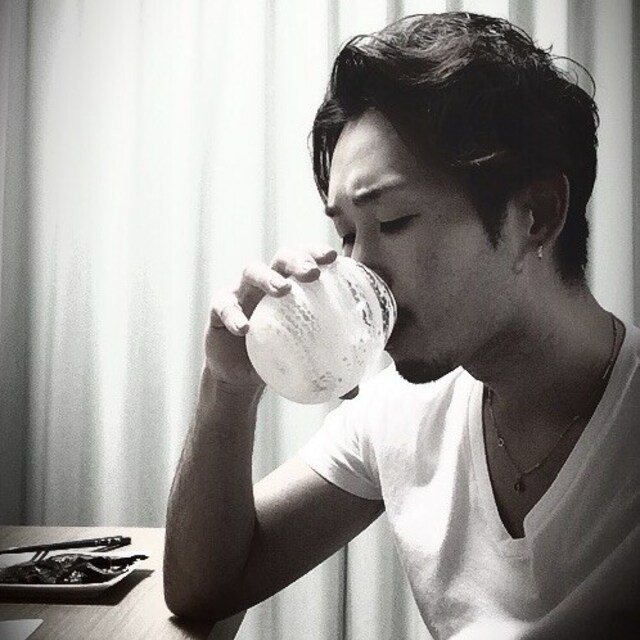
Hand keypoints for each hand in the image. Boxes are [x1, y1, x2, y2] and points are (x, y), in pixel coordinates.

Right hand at [206, 245, 340, 391]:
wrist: (241, 375)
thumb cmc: (278, 355)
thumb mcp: (303, 360)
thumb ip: (328, 371)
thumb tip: (356, 393)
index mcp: (291, 286)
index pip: (305, 260)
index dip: (317, 253)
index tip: (334, 257)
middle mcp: (266, 282)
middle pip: (281, 258)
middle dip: (297, 260)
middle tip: (312, 273)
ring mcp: (241, 292)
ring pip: (251, 271)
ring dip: (268, 278)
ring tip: (283, 290)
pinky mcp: (218, 310)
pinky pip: (224, 306)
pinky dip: (233, 314)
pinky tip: (244, 329)